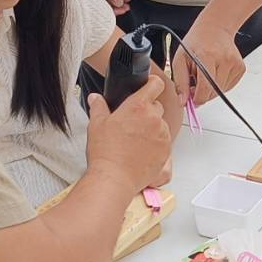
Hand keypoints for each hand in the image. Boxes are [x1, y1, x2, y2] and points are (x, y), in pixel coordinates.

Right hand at [85, 75, 172, 189]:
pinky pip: (164, 143)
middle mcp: (154, 119)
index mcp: (139, 107)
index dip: (153, 83)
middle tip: (132, 124)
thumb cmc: (105, 152)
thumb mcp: (96, 124)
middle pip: (157, 107)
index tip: (150, 85)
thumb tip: (95, 98)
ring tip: (135, 141)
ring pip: (161, 126)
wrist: (114, 178)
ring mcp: (163, 136)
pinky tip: (141, 152)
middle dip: (147, 112)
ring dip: (152, 130)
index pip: (156, 84)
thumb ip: (98, 107)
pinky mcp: (166, 152)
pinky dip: (156, 146)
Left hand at [174, 19, 245, 104]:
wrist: (215, 28)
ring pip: (221, 92)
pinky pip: (228, 87)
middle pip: (213, 92)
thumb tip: (183, 101)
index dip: (197, 98)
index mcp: (207, 56)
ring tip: (206, 73)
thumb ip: (180, 82)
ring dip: (211, 88)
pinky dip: (219, 85)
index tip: (191, 99)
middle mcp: (224, 60)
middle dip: (202, 93)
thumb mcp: (180, 59)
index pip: (205, 88)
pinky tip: (215, 72)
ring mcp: (235, 64)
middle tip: (195, 82)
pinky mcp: (241, 68)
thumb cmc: (196, 42)